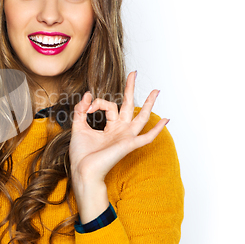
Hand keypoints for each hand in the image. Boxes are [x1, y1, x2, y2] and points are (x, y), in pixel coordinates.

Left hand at [69, 71, 169, 187]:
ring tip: (156, 90)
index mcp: (110, 127)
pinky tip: (166, 120)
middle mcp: (120, 130)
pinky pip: (147, 137)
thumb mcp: (78, 127)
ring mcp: (126, 137)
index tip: (87, 108)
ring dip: (149, 104)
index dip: (96, 103)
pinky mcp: (129, 145)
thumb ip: (81, 110)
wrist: (83, 170)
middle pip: (129, 105)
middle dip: (130, 89)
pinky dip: (157, 129)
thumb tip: (88, 94)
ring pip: (142, 117)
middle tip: (133, 73)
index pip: (108, 105)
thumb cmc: (82, 154)